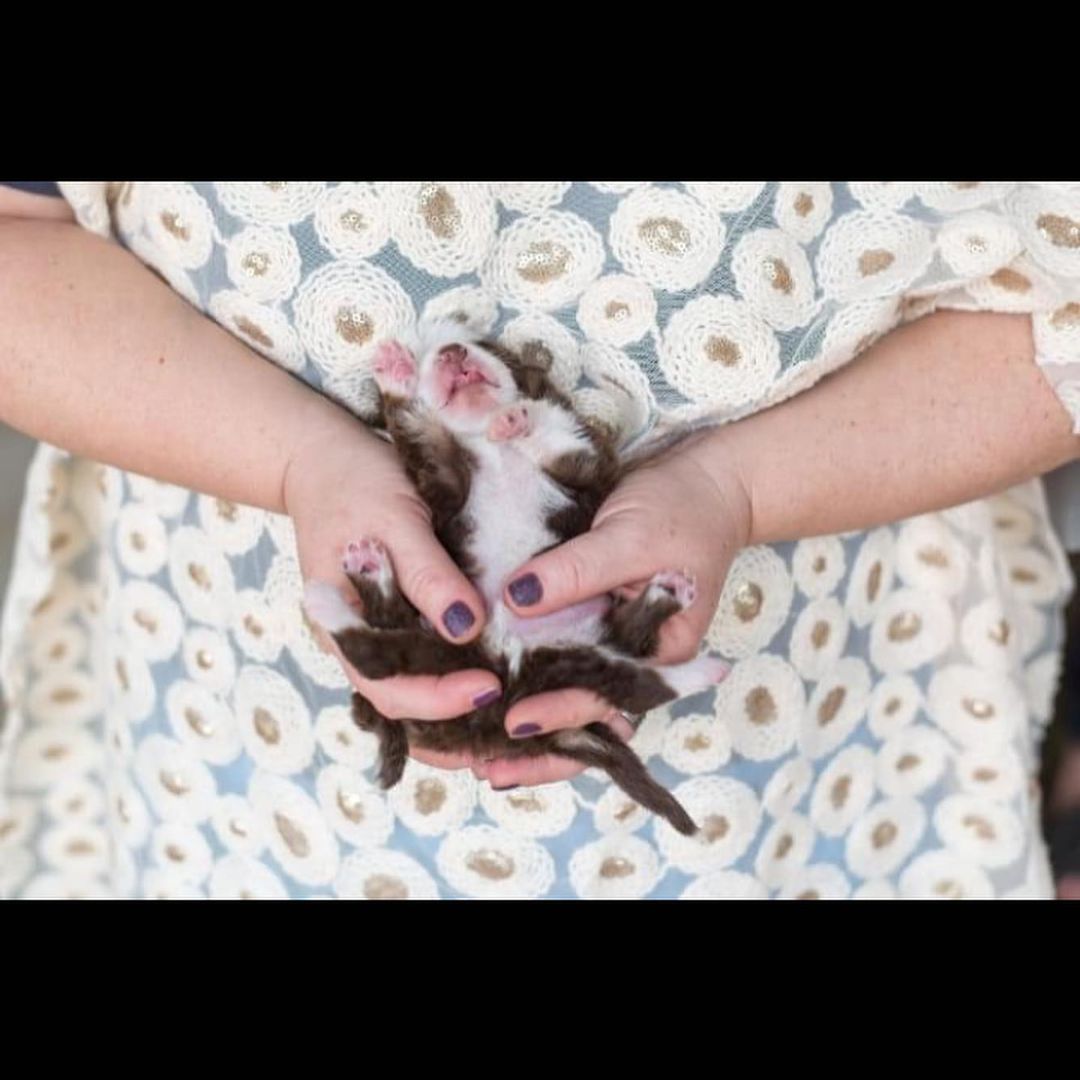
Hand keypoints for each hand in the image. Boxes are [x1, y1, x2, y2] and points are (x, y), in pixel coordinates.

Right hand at [283, 409, 500, 771]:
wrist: (320, 457)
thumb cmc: (354, 481)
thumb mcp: (394, 518)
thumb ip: (427, 574)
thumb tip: (465, 627)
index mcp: (342, 624)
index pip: (387, 686)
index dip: (439, 699)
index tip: (491, 686)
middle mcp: (356, 640)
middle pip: (402, 704)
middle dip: (454, 723)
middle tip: (514, 716)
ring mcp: (374, 631)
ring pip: (413, 690)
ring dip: (456, 711)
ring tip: (512, 713)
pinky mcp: (394, 618)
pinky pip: (421, 661)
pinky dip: (454, 678)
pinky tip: (496, 678)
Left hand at [483, 428, 750, 789]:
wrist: (708, 484)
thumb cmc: (681, 509)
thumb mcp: (629, 536)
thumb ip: (577, 570)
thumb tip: (515, 599)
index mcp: (661, 652)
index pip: (607, 695)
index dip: (561, 712)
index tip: (515, 722)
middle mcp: (635, 659)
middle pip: (588, 717)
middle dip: (540, 749)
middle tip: (484, 769)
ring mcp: (614, 644)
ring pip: (572, 698)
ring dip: (531, 729)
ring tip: (478, 759)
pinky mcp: (594, 624)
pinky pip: (562, 662)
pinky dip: (531, 684)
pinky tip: (491, 701)